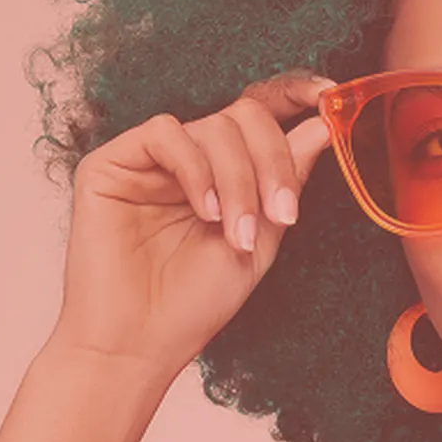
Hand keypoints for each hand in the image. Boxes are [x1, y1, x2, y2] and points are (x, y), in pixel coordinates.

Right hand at [49, 70, 336, 376]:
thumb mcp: (264, 235)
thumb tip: (324, 123)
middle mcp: (188, 157)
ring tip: (238, 234)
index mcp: (224, 170)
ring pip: (213, 127)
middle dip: (274, 163)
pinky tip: (204, 210)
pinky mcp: (109, 163)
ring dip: (238, 181)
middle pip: (246, 117)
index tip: (332, 96)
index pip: (262, 115)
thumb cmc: (197, 302)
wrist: (139, 347)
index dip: (297, 94)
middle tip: (282, 215)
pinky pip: (166, 133)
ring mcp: (148, 159)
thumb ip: (288, 178)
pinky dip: (196, 168)